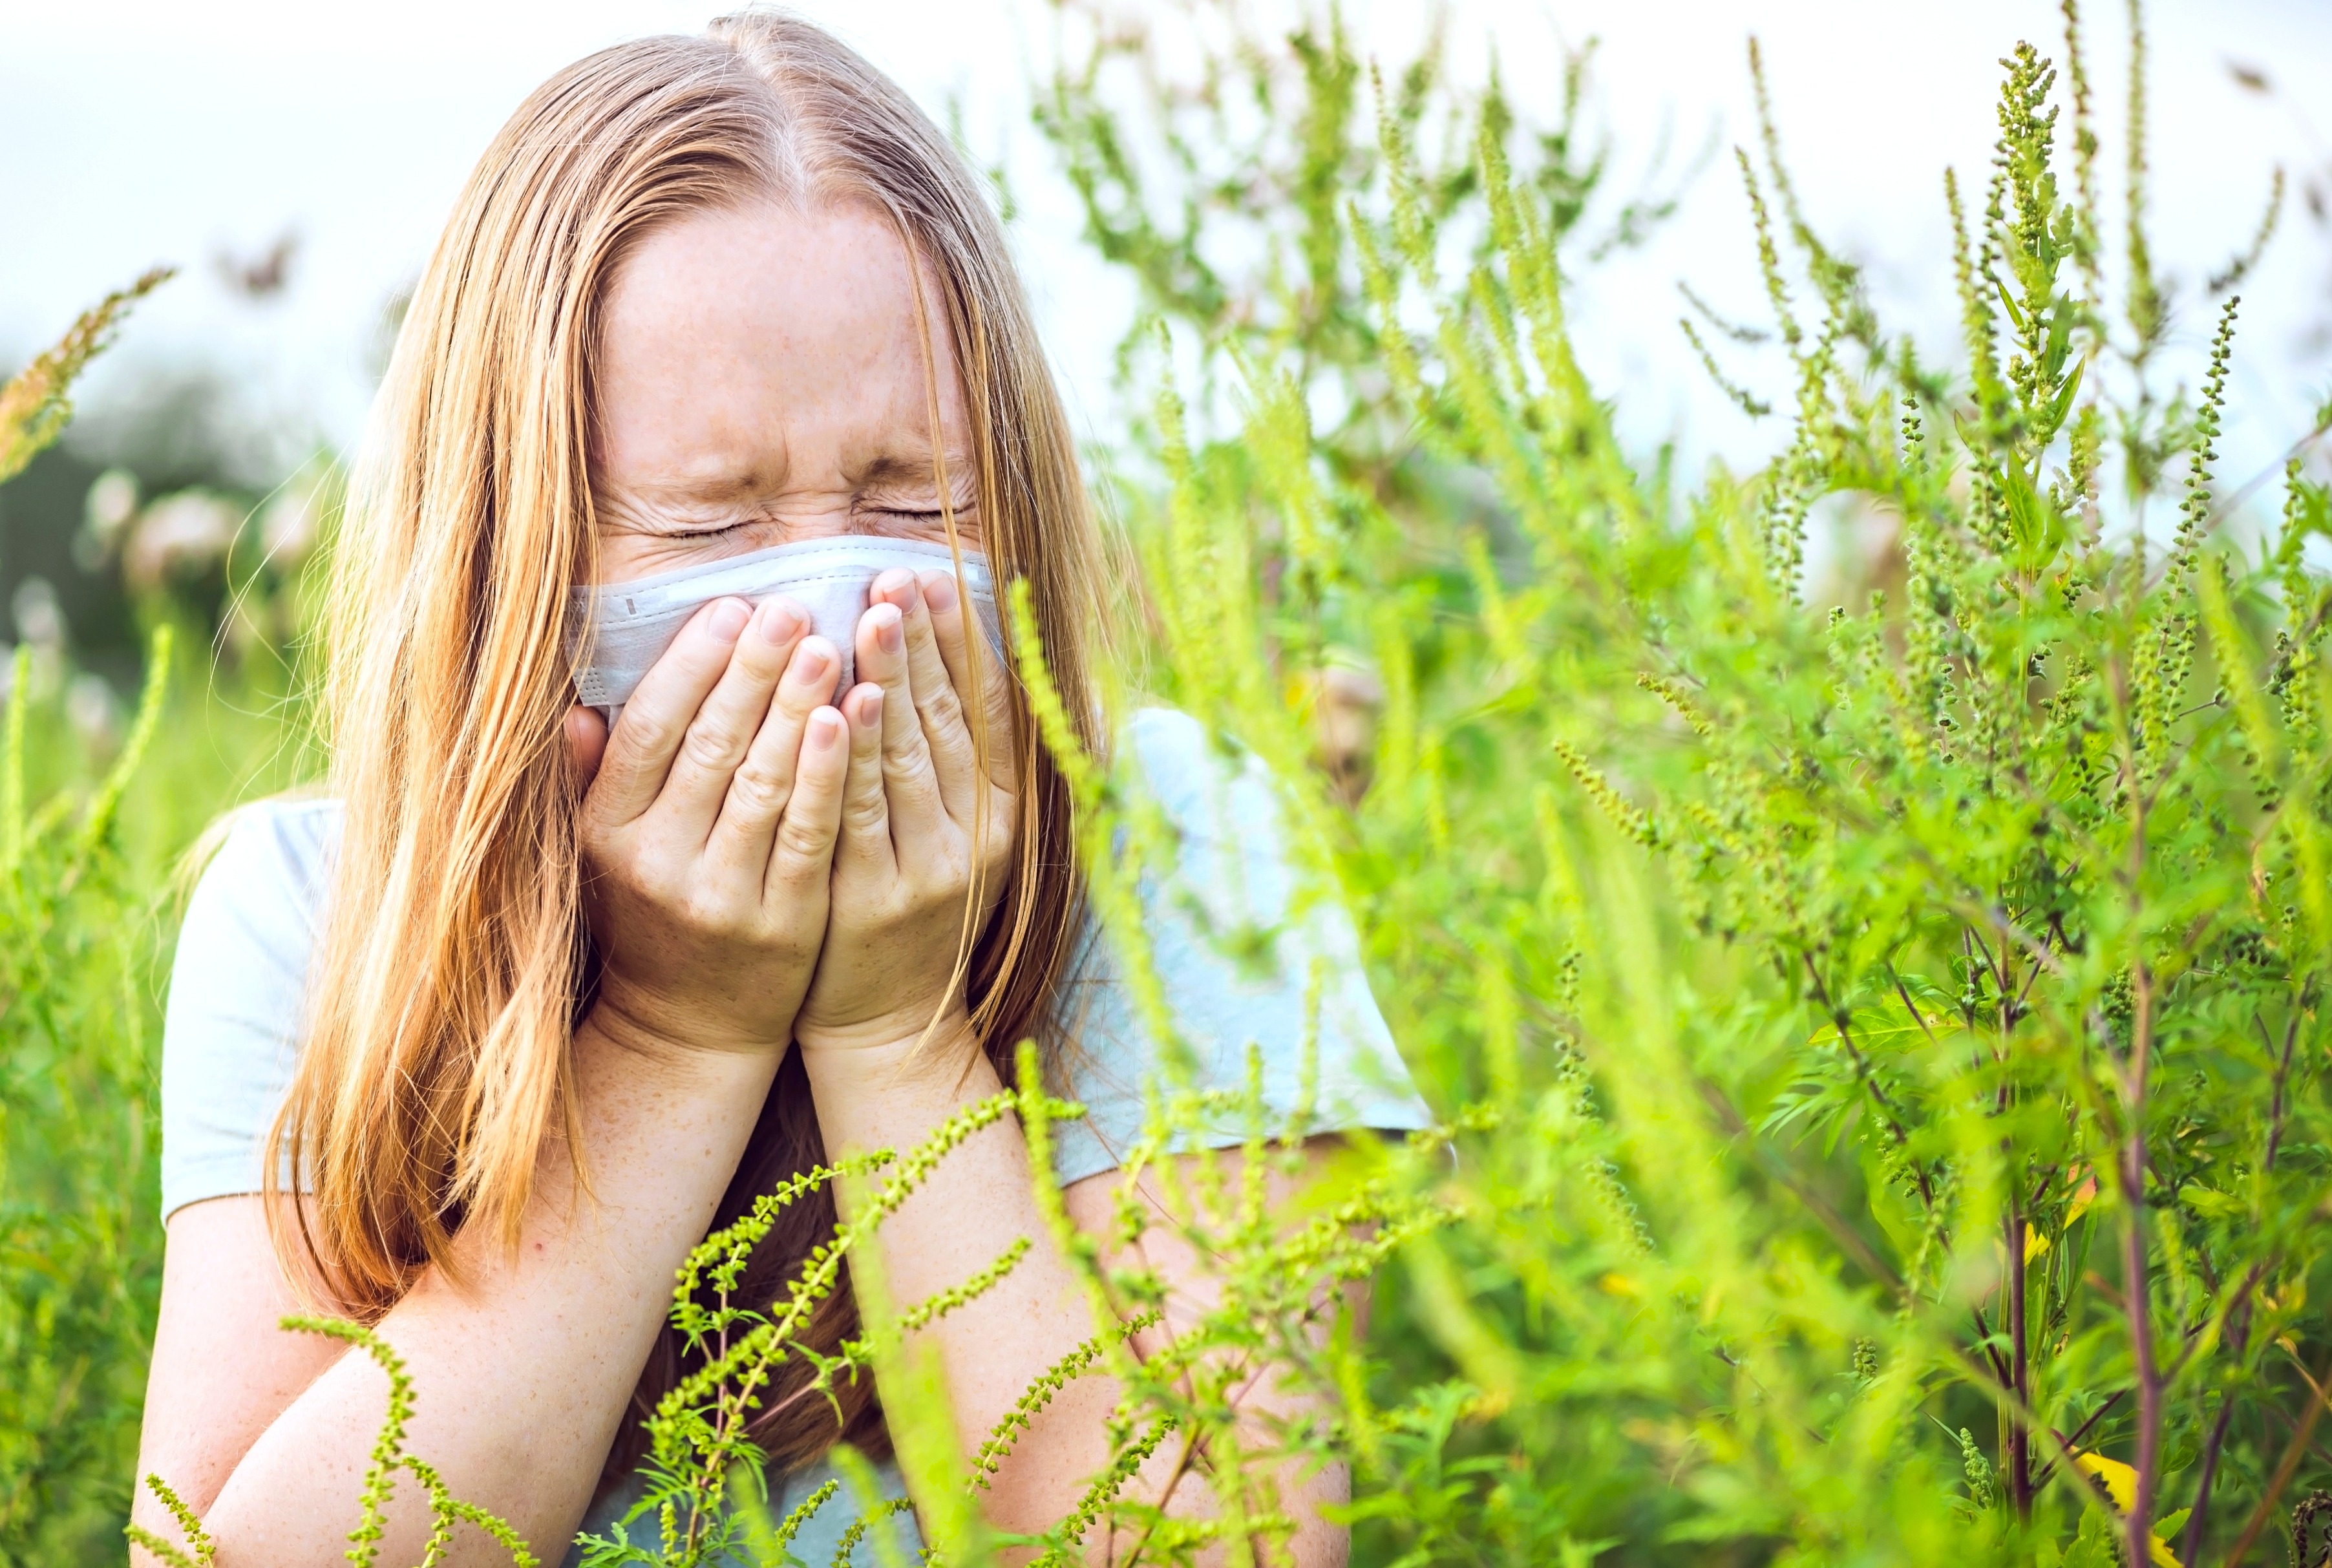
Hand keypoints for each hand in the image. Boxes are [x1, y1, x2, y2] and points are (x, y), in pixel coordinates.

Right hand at [575, 594, 849, 1056]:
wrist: (689, 1029)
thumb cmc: (650, 918)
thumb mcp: (599, 853)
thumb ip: (590, 781)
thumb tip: (573, 708)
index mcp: (609, 833)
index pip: (649, 730)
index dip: (691, 665)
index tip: (730, 607)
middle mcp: (659, 863)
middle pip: (710, 746)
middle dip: (752, 670)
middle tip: (790, 606)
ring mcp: (721, 895)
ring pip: (763, 784)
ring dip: (796, 707)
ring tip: (826, 643)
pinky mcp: (784, 922)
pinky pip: (808, 834)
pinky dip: (828, 774)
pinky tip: (850, 718)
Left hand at [792, 567, 1018, 1055]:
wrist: (886, 1026)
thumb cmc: (915, 914)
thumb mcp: (960, 841)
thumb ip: (959, 761)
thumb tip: (955, 656)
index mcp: (1003, 817)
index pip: (988, 711)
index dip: (963, 643)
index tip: (935, 579)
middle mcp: (976, 841)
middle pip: (948, 724)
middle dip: (923, 644)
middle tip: (895, 578)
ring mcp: (926, 872)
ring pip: (908, 760)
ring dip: (891, 683)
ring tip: (871, 615)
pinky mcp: (871, 902)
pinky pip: (859, 815)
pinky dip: (853, 758)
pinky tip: (839, 706)